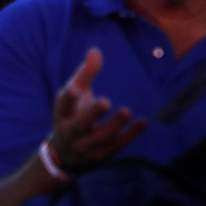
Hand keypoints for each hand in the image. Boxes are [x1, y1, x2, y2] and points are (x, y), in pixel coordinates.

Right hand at [51, 48, 146, 169]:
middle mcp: (71, 131)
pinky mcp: (101, 155)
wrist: (65, 153)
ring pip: (100, 137)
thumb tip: (96, 51)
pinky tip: (142, 123)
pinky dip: (130, 135)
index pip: (63, 105)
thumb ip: (85, 73)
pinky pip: (116, 146)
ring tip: (126, 112)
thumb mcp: (74, 94)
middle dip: (92, 114)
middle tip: (105, 102)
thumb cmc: (72, 114)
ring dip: (114, 125)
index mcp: (63, 113)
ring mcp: (86, 146)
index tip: (75, 89)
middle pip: (81, 124)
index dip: (69, 98)